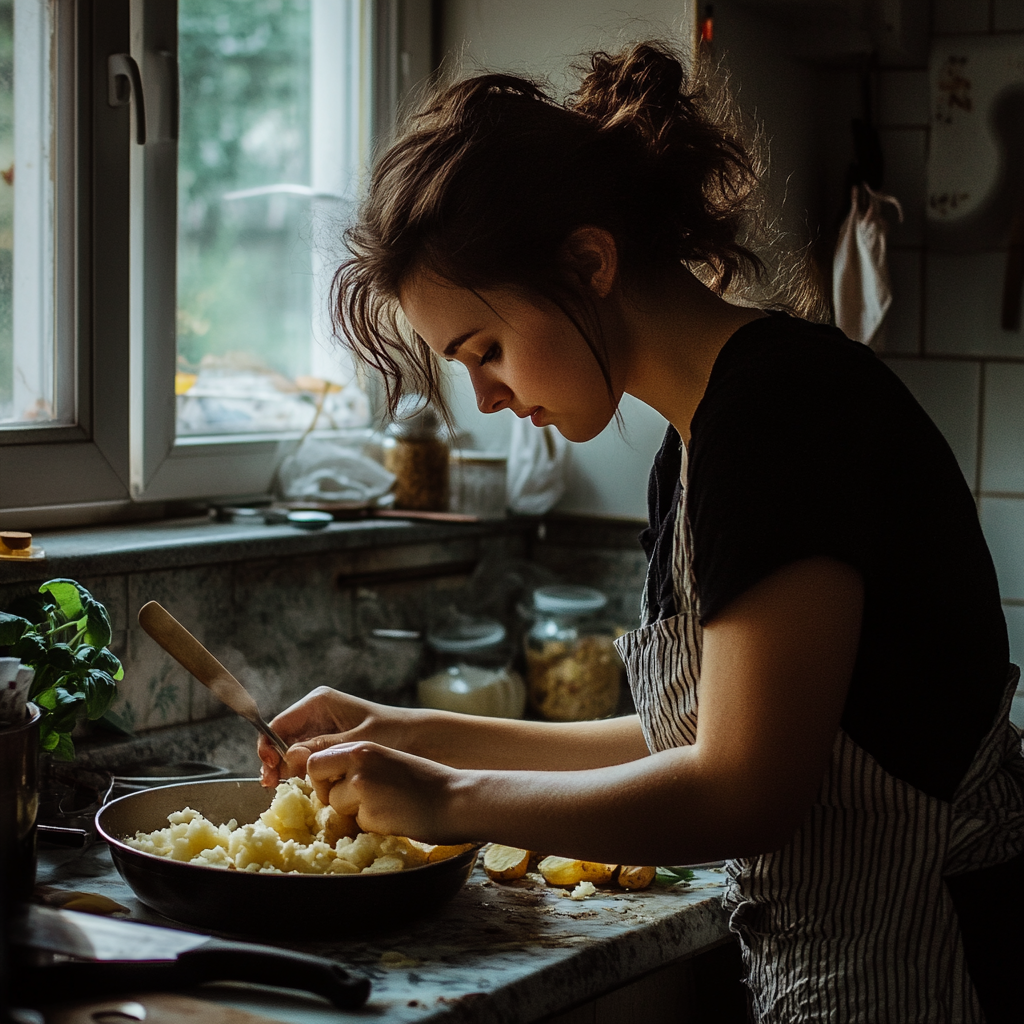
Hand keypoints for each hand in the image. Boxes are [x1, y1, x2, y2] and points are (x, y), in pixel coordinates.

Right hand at [257, 686, 416, 787]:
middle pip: (281, 737)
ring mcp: (320, 727)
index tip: (269, 768)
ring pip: (291, 749)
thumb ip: (324, 747)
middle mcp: (315, 712)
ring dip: (286, 767)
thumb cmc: (390, 732)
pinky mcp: (327, 742)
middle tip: (271, 785)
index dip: (268, 746)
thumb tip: (290, 755)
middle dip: (274, 760)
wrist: (415, 737)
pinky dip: (301, 769)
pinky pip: (305, 755)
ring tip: (283, 786)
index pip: (279, 723)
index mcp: (319, 702)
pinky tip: (303, 783)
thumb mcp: (357, 741)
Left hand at [306, 741, 462, 842]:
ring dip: (354, 811)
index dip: (323, 776)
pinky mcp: (370, 811)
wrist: (456, 798)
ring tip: (386, 806)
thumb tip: (328, 783)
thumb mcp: (388, 761)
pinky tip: (395, 816)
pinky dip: (372, 825)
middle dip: (328, 792)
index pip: (317, 759)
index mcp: (363, 746)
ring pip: (335, 804)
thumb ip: (359, 766)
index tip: (336, 785)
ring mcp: (362, 785)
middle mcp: (358, 761)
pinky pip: (357, 823)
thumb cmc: (426, 782)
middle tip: (356, 800)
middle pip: (316, 776)